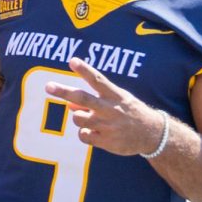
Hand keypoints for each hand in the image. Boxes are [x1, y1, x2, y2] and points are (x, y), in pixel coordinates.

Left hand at [44, 57, 166, 155]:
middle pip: (82, 98)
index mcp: (115, 95)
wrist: (153, 135)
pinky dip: (84, 133)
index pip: (98, 80)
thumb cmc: (129, 113)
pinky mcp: (106, 141)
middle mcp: (111, 109)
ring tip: (89, 118)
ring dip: (77, 116)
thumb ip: (93, 100)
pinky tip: (94, 132)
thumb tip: (69, 103)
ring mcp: (108, 126)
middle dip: (64, 92)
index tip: (72, 61)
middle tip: (48, 86)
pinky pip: (83, 135)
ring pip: (78, 118)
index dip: (85, 70)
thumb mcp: (116, 101)